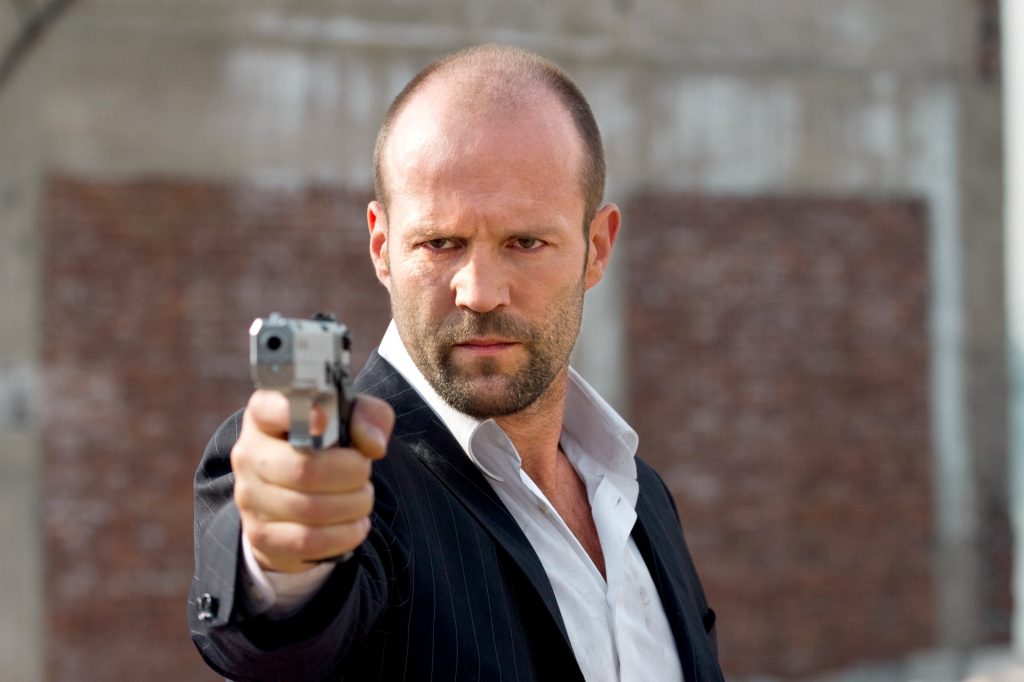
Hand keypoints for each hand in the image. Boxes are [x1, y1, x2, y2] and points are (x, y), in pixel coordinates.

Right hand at [231, 390, 394, 572]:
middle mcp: (249, 454)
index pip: (268, 408)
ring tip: (361, 498)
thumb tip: (372, 445)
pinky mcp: (261, 535)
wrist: (296, 501)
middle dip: (352, 474)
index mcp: (265, 415)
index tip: (324, 419)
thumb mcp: (350, 421)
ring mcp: (249, 497)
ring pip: (310, 509)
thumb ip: (368, 418)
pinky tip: (354, 524)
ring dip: (353, 505)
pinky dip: (344, 534)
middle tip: (363, 473)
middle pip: (305, 469)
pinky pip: (309, 541)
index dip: (296, 413)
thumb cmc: (326, 449)